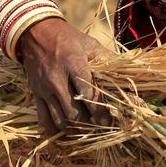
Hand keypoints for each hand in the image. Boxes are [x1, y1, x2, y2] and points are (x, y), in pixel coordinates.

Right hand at [18, 17, 111, 133]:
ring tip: (87, 131)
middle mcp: (57, 79)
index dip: (99, 112)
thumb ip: (108, 59)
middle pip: (74, 112)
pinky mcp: (35, 94)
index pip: (88, 94)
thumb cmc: (67, 38)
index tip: (108, 122)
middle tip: (100, 128)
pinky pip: (44, 119)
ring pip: (60, 119)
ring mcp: (44, 89)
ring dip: (75, 130)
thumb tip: (130, 71)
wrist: (35, 32)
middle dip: (89, 124)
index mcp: (73, 64)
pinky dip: (55, 130)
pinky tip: (67, 133)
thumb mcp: (89, 43)